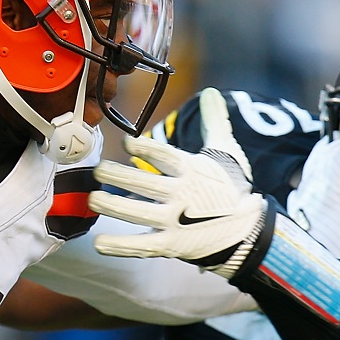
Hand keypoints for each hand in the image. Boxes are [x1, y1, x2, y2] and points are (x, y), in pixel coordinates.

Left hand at [88, 88, 266, 277]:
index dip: (147, 150)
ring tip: (93, 199)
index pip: (168, 158)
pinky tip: (99, 243)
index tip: (127, 143)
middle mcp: (183, 196)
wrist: (247, 230)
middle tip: (99, 169)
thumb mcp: (226, 152)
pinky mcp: (171, 245)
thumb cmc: (228, 186)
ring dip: (114, 207)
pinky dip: (120, 246)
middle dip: (121, 177)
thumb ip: (214, 121)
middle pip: (148, 185)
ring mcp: (176, 222)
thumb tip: (213, 92)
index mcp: (193, 171)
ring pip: (140, 214)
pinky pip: (142, 246)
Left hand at [286, 136, 339, 272]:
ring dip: (323, 156)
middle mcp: (310, 190)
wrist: (299, 277)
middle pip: (322, 154)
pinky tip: (317, 184)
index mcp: (329, 192)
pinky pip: (302, 183)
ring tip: (333, 151)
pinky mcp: (293, 213)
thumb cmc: (333, 261)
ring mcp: (299, 201)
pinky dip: (312, 175)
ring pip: (309, 166)